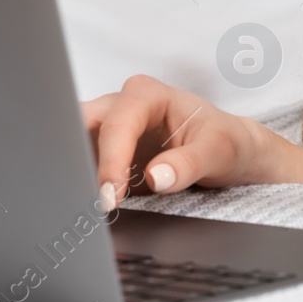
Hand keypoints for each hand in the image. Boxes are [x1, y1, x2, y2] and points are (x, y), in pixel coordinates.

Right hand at [81, 75, 271, 208]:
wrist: (230, 151)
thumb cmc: (226, 141)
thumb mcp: (218, 151)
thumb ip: (188, 163)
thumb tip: (155, 177)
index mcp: (147, 94)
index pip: (117, 125)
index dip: (110, 161)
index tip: (111, 196)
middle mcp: (121, 106)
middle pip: (80, 127)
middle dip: (74, 160)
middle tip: (81, 200)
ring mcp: (108, 129)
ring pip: (72, 146)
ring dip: (73, 175)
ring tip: (80, 207)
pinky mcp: (104, 153)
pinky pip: (79, 166)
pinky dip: (79, 185)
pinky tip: (83, 207)